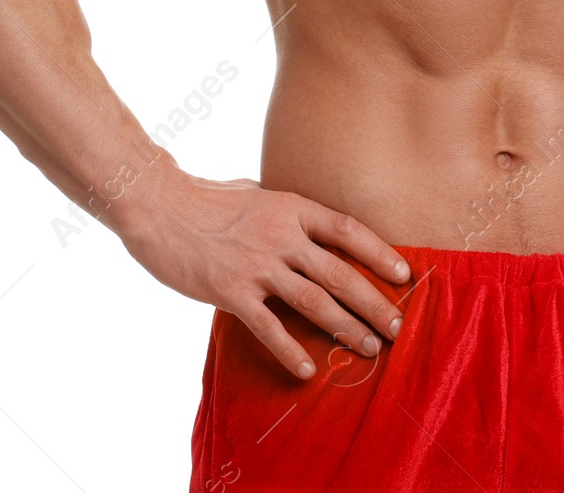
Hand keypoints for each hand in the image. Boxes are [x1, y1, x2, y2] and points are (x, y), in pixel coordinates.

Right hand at [113, 171, 411, 379]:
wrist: (159, 206)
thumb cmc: (206, 198)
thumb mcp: (256, 193)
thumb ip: (284, 210)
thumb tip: (305, 221)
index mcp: (292, 208)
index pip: (347, 229)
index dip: (379, 252)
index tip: (404, 274)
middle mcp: (281, 235)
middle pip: (340, 272)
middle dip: (373, 302)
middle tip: (397, 326)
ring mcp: (257, 264)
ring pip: (314, 301)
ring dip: (346, 327)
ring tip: (369, 348)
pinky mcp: (231, 290)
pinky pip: (268, 327)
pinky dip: (289, 350)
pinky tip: (307, 370)